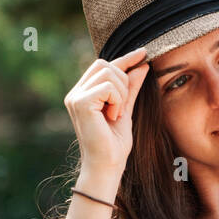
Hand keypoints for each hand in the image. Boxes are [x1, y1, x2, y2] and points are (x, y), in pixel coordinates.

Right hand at [64, 46, 149, 175]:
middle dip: (123, 82)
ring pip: (107, 72)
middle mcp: (75, 92)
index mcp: (83, 93)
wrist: (107, 165)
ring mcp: (75, 97)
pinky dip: (117, 100)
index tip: (143, 52)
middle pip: (105, 64)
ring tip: (116, 114)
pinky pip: (107, 86)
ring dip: (121, 93)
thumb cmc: (114, 145)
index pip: (103, 66)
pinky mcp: (80, 102)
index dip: (124, 58)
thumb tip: (142, 65)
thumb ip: (131, 88)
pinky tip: (112, 116)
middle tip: (122, 107)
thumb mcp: (126, 110)